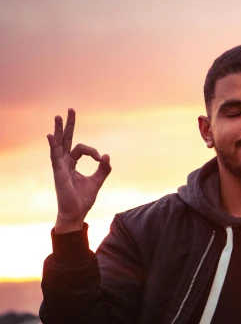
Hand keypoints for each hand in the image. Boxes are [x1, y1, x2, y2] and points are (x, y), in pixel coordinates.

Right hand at [47, 108, 111, 233]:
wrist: (76, 214)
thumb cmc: (83, 200)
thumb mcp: (97, 182)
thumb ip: (103, 169)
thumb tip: (107, 155)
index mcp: (72, 163)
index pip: (81, 149)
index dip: (92, 151)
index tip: (100, 159)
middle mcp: (64, 163)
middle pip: (65, 139)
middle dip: (68, 125)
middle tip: (70, 109)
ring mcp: (60, 167)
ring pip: (58, 145)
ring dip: (58, 130)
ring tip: (58, 116)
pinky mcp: (59, 173)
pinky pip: (55, 157)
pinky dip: (53, 146)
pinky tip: (50, 136)